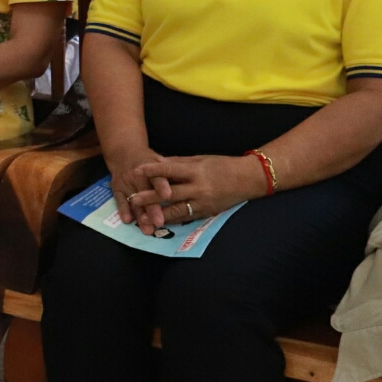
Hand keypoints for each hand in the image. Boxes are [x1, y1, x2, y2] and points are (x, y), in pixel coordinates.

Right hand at [104, 142, 168, 233]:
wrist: (124, 151)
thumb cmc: (148, 159)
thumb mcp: (159, 160)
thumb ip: (170, 173)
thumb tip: (187, 185)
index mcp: (151, 167)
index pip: (157, 177)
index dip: (161, 186)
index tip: (168, 195)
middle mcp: (137, 175)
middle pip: (145, 193)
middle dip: (152, 208)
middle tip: (159, 222)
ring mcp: (126, 182)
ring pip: (134, 200)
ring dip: (140, 215)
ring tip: (147, 230)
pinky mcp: (116, 188)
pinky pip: (120, 200)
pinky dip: (123, 210)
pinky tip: (127, 220)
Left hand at [127, 155, 260, 229]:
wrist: (248, 179)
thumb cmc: (223, 165)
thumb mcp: (200, 159)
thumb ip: (178, 163)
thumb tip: (157, 164)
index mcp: (196, 170)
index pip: (170, 169)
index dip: (152, 171)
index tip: (136, 170)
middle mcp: (199, 188)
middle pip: (170, 194)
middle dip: (150, 198)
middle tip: (133, 199)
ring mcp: (203, 202)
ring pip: (177, 210)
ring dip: (158, 214)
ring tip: (142, 217)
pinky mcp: (207, 213)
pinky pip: (186, 217)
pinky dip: (172, 220)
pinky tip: (159, 222)